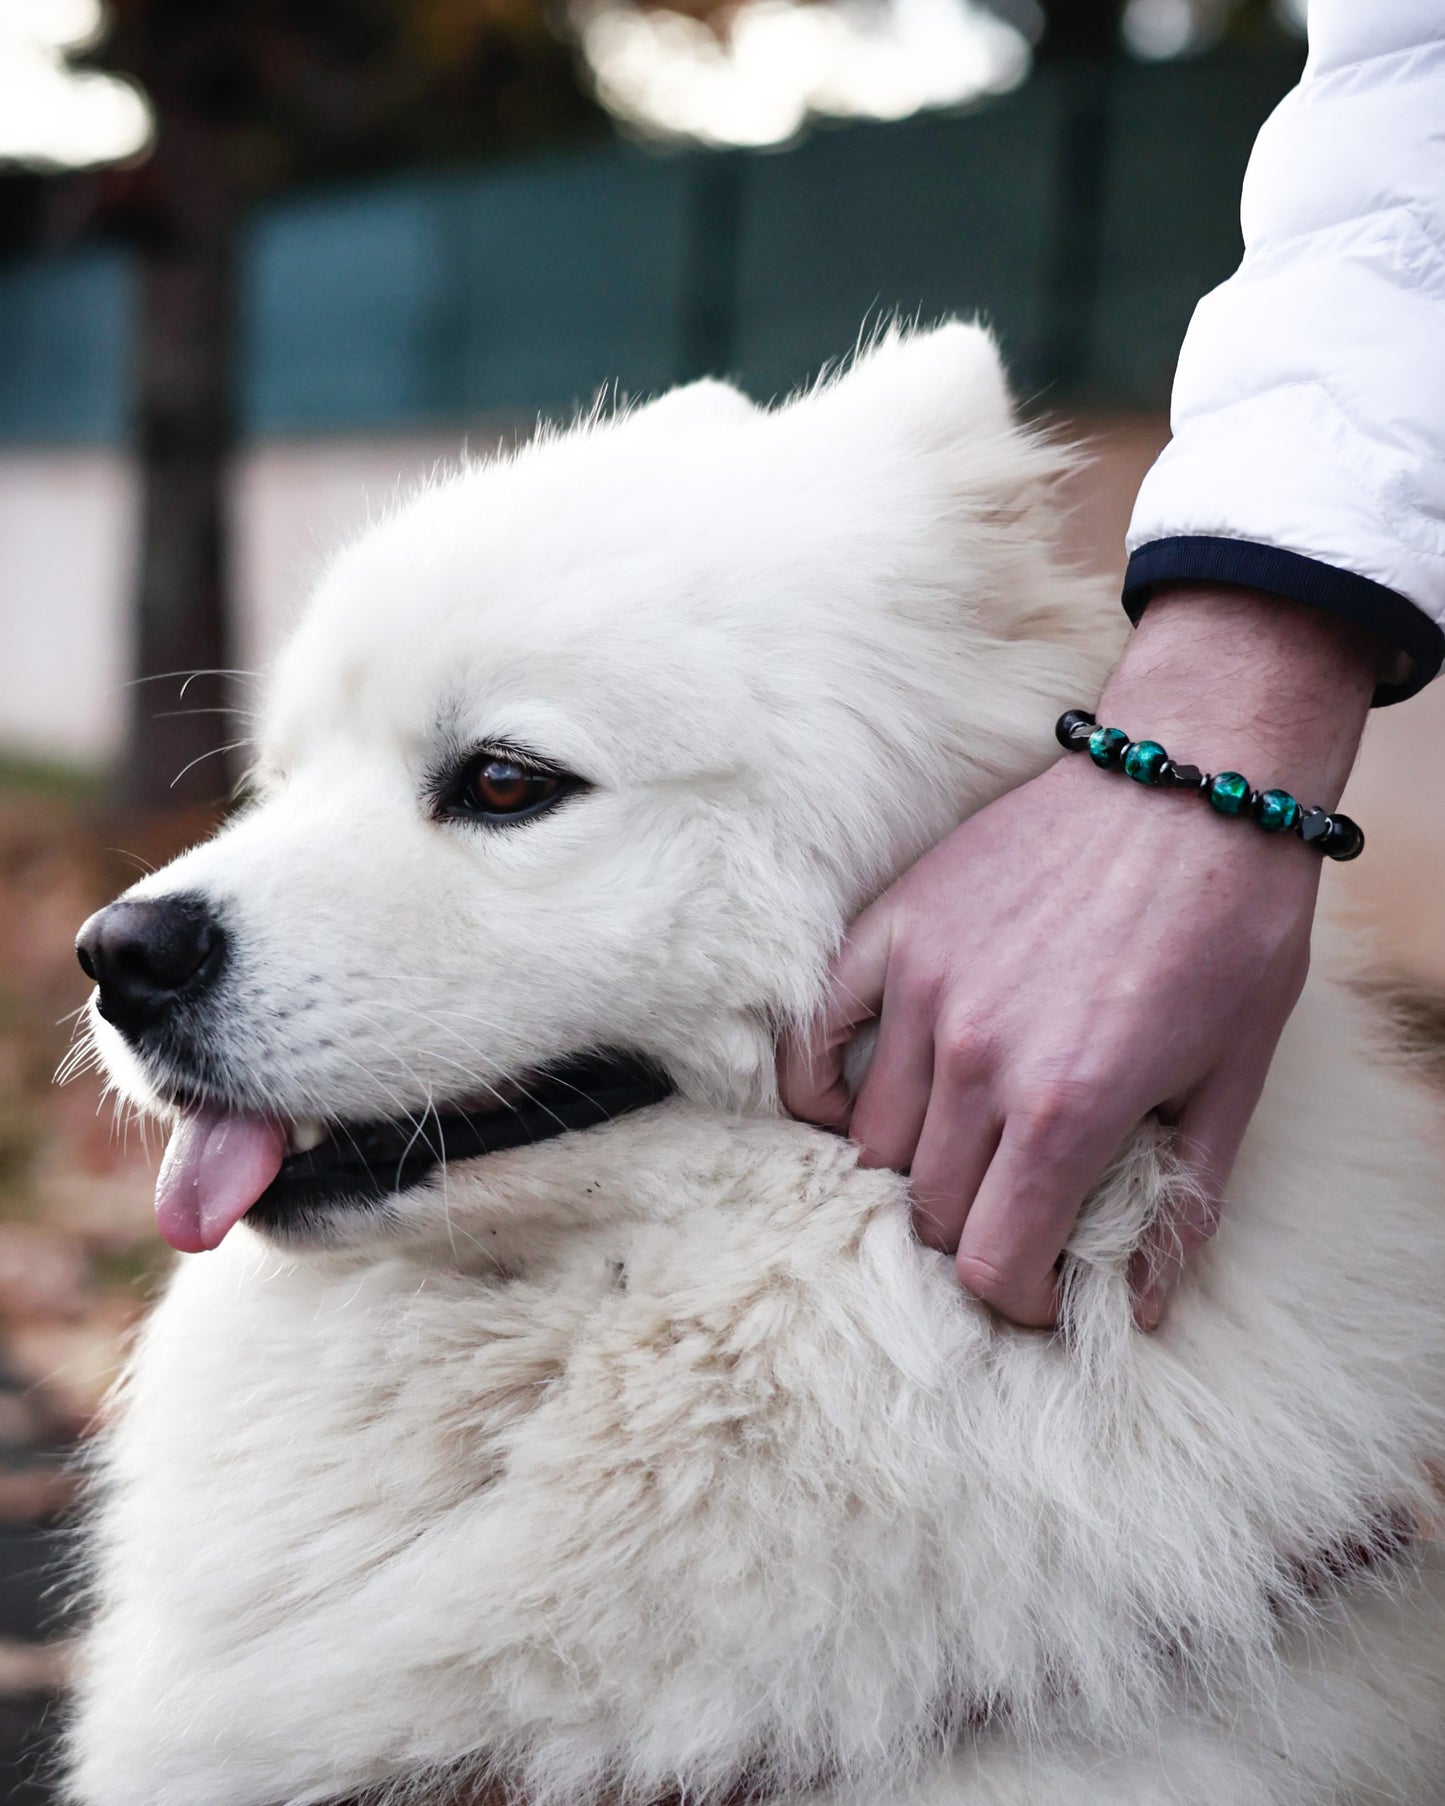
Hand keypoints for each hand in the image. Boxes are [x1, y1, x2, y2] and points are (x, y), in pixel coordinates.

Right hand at [779, 587, 1379, 1328]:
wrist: (1195, 785)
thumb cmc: (1231, 929)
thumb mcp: (1233, 1077)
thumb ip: (1178, 1201)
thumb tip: (1139, 1304)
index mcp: (1067, 1109)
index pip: (991, 1261)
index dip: (1016, 1296)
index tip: (1039, 1285)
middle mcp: (976, 1060)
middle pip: (927, 1208)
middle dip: (970, 1235)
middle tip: (1009, 1216)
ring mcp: (922, 990)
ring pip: (871, 1138)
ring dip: (910, 1169)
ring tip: (954, 1156)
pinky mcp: (893, 931)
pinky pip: (813, 1035)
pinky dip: (816, 1087)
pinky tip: (850, 1103)